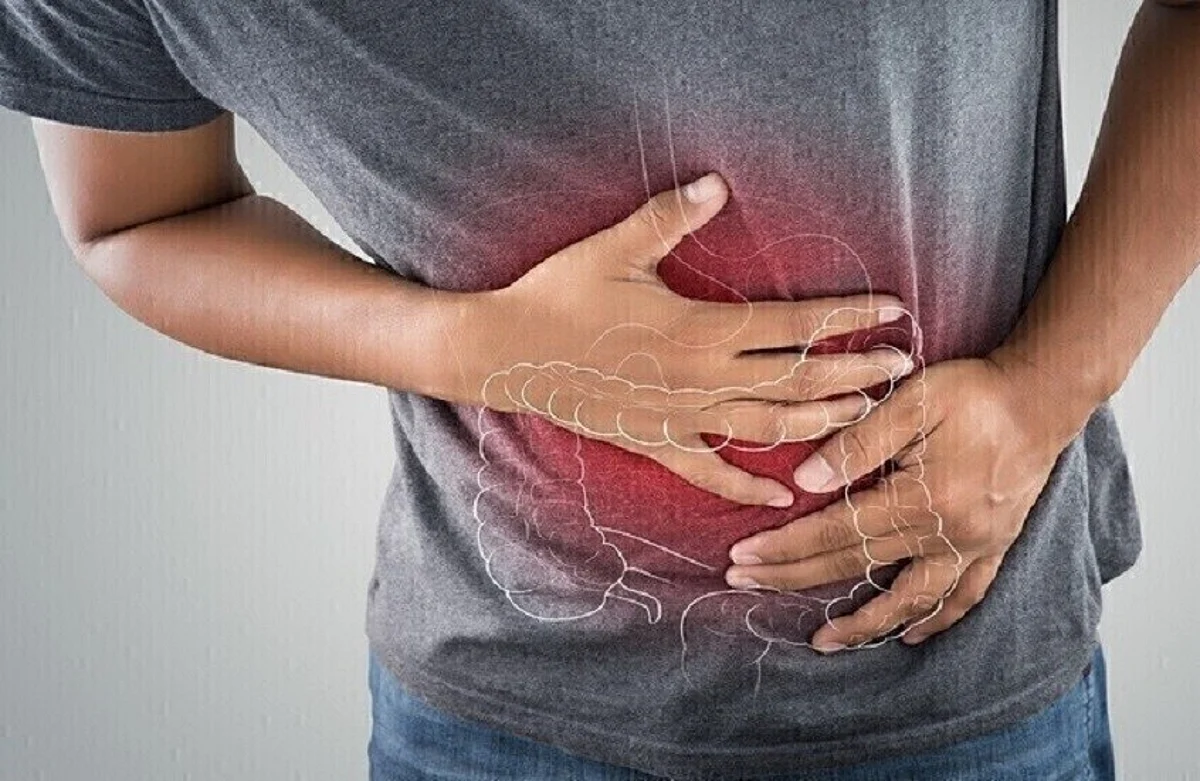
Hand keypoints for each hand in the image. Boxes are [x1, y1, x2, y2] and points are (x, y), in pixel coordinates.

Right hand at [461, 172, 914, 507]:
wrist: (506, 353)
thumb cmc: (558, 296)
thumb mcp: (612, 249)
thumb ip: (668, 219)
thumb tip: (716, 185)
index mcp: (699, 329)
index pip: (792, 326)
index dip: (846, 318)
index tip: (892, 311)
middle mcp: (700, 379)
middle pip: (796, 380)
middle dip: (854, 375)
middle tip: (902, 369)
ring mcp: (681, 417)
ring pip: (767, 427)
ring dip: (820, 422)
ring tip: (866, 417)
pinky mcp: (655, 441)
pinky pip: (711, 471)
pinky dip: (748, 485)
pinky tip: (782, 496)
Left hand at [721, 355, 1081, 649]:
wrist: (1045, 396)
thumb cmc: (976, 391)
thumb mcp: (913, 400)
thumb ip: (857, 443)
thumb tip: (804, 481)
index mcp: (922, 498)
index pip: (835, 532)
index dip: (785, 547)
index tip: (743, 558)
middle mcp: (948, 534)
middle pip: (858, 566)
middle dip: (795, 577)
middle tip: (746, 585)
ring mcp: (975, 547)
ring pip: (911, 601)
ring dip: (865, 625)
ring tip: (824, 642)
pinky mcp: (995, 547)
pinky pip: (963, 598)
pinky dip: (934, 620)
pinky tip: (908, 634)